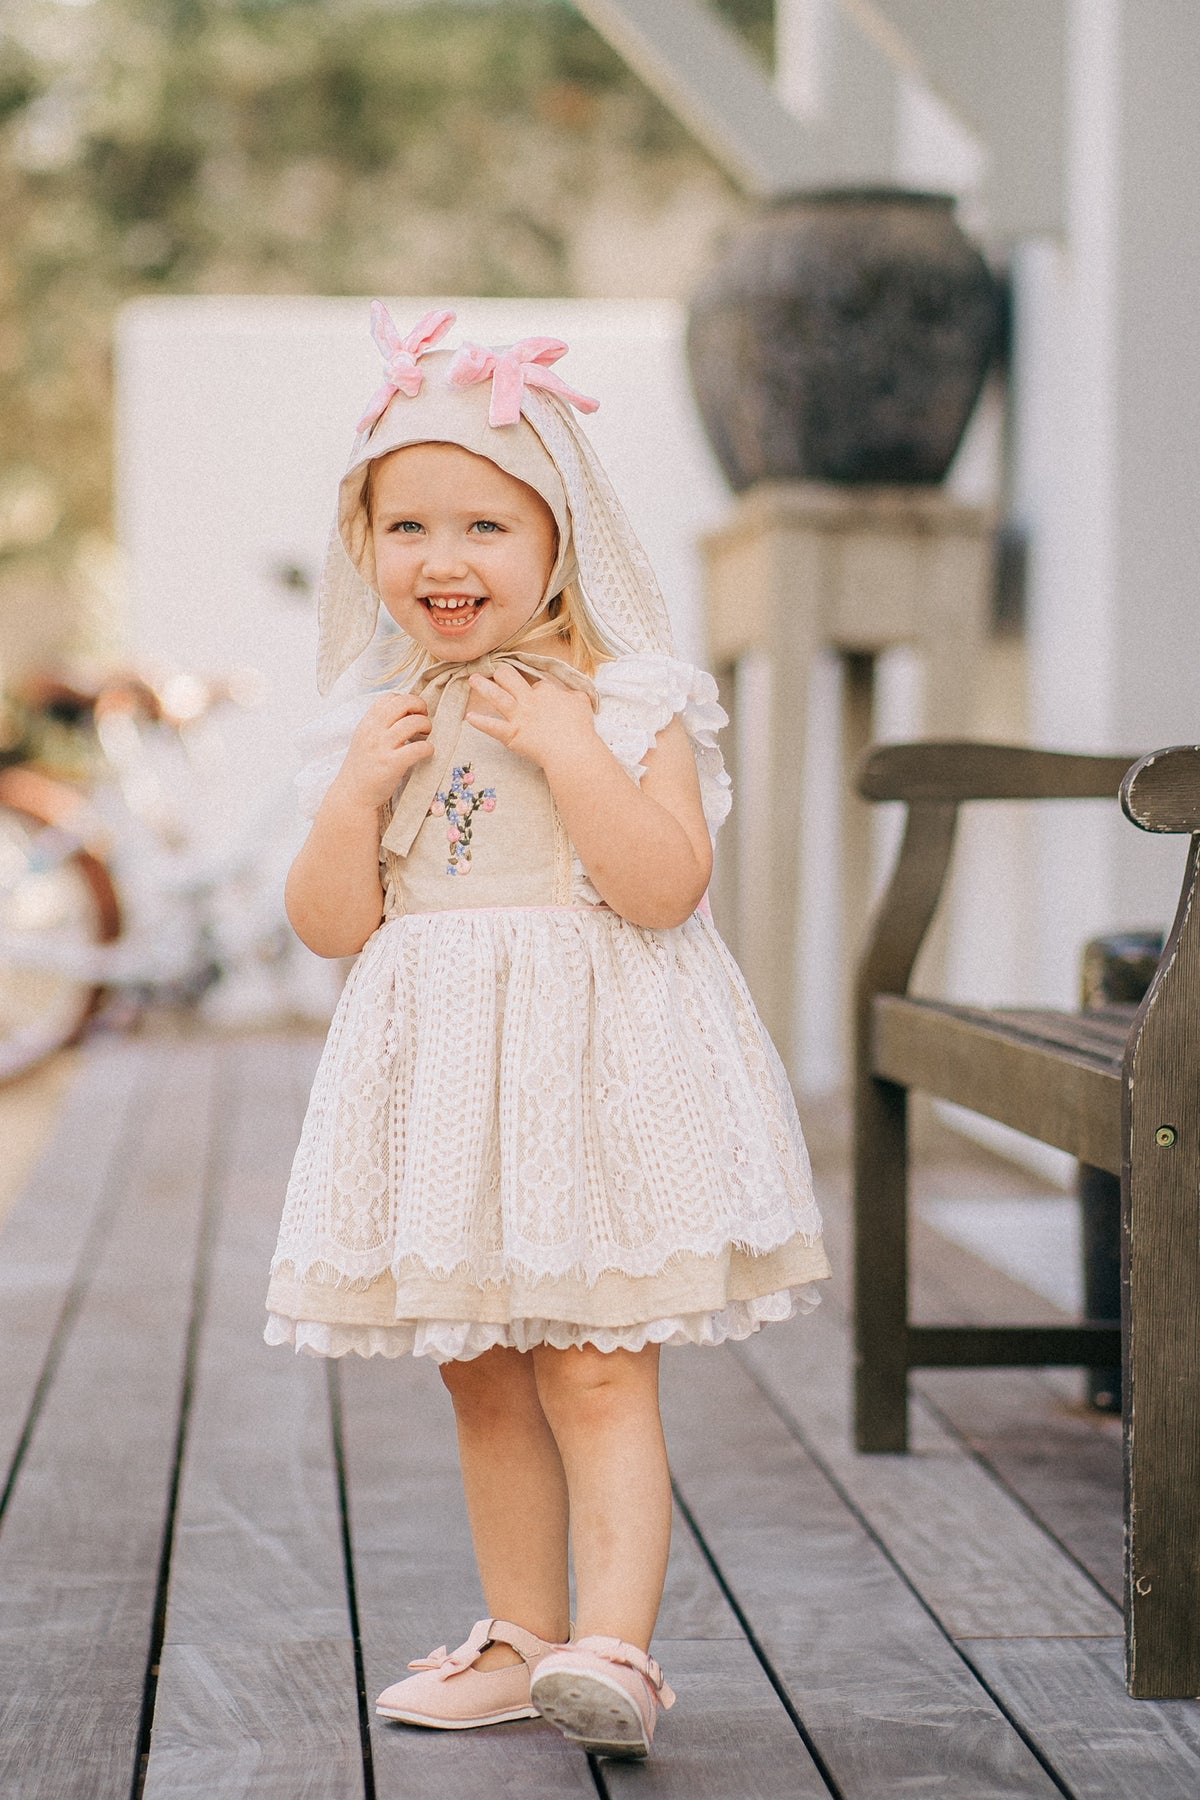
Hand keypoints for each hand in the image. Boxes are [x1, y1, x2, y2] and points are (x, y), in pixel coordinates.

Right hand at [330, 692, 432, 810]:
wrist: (353, 795)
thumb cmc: (363, 768)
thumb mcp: (364, 739)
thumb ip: (379, 725)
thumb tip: (405, 712)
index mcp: (367, 723)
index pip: (390, 698)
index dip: (406, 701)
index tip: (412, 713)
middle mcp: (373, 732)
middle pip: (403, 703)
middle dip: (420, 706)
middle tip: (424, 720)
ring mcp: (382, 747)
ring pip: (413, 723)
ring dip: (426, 725)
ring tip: (426, 735)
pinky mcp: (392, 764)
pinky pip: (418, 748)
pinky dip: (428, 748)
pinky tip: (427, 752)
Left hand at [465, 665, 595, 768]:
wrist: (571, 750)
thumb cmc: (580, 728)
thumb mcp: (583, 703)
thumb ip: (575, 695)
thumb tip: (571, 694)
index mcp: (546, 691)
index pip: (536, 683)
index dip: (535, 688)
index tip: (535, 694)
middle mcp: (529, 700)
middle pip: (509, 678)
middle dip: (502, 674)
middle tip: (496, 674)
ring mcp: (518, 716)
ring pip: (496, 696)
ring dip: (482, 686)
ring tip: (472, 679)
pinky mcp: (511, 734)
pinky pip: (492, 726)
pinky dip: (479, 722)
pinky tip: (469, 717)